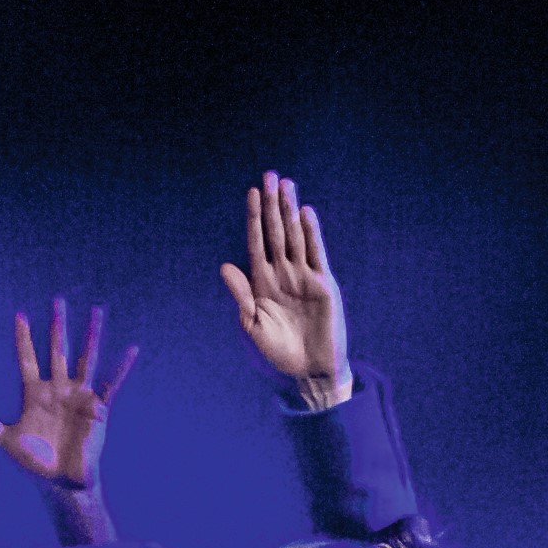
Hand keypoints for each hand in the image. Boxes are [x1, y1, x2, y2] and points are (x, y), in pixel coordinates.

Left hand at [0, 299, 137, 492]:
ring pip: (85, 358)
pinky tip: (132, 349)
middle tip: (57, 301)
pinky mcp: (97, 408)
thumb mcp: (7, 441)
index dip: (23, 338)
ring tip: (97, 311)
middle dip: (57, 326)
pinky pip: (113, 384)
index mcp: (35, 394)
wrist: (61, 482)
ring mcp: (78, 396)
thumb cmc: (36, 463)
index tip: (20, 315)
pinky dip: (122, 367)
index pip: (27, 359)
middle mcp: (57, 389)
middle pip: (57, 350)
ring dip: (91, 335)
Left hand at [218, 172, 351, 403]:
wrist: (308, 371)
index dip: (253, 218)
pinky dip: (311, 234)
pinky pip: (316, 254)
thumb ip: (241, 295)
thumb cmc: (277, 352)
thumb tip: (224, 265)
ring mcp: (303, 276)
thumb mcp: (253, 324)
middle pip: (276, 232)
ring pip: (296, 236)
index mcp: (262, 282)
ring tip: (287, 184)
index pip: (256, 242)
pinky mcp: (323, 284)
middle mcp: (282, 274)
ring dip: (290, 211)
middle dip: (272, 205)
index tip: (251, 193)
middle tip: (270, 175)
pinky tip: (305, 214)